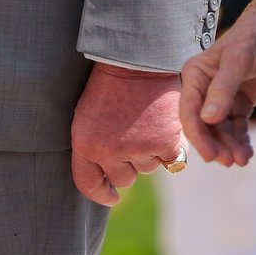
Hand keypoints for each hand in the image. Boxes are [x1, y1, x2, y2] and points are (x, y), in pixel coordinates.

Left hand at [70, 64, 183, 206]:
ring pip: (148, 168)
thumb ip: (94, 148)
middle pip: (123, 178)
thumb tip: (109, 182)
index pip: (89, 184)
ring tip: (146, 122)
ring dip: (150, 153)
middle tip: (133, 136)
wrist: (137, 58)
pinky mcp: (165, 144)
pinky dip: (171, 146)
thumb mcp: (88, 116)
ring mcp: (138, 149)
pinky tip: (164, 125)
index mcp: (84, 144)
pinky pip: (171, 160)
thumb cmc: (111, 84)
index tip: (111, 196)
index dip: (101, 194)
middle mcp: (109, 152)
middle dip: (129, 163)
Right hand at [180, 0, 255, 167]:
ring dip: (229, 146)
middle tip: (229, 162)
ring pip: (221, 130)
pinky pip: (236, 128)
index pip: (189, 110)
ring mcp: (222, 98)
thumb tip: (207, 119)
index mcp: (195, 74)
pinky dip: (241, 141)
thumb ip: (222, 90)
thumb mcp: (238, 62)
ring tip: (242, 159)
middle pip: (204, 124)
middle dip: (215, 144)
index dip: (197, 135)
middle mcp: (204, 88)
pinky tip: (247, 153)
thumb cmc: (254, 37)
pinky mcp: (239, 103)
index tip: (210, 156)